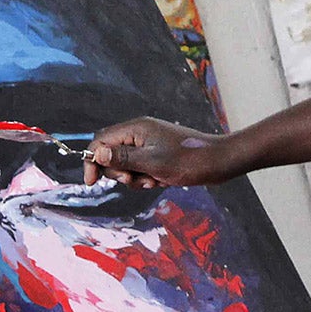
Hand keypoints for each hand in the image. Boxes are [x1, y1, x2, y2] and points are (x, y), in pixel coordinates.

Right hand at [83, 118, 237, 190]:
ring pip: (126, 164)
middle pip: (111, 154)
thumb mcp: (152, 163)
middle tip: (134, 180)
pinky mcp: (157, 154)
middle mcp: (140, 133)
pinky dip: (146, 177)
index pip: (101, 141)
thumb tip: (96, 154)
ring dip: (135, 178)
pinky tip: (160, 181)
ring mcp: (149, 143)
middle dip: (119, 172)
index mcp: (136, 129)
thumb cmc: (187, 161)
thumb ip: (122, 158)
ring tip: (154, 180)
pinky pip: (140, 168)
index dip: (92, 160)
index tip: (92, 183)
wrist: (218, 162)